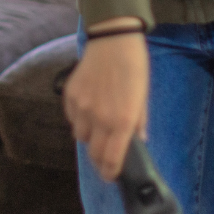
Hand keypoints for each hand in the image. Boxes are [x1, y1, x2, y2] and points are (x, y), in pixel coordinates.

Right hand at [65, 30, 148, 180]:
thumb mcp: (143, 97)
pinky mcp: (70, 96)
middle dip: (100, 160)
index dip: (111, 173)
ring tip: (99, 125)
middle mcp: (99, 118)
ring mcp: (82, 107)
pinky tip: (89, 108)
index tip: (112, 175)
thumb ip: (139, 122)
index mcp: (121, 121)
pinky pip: (72, 118)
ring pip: (81, 136)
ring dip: (90, 137)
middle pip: (93, 154)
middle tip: (107, 156)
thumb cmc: (134, 66)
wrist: (113, 39)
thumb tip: (139, 140)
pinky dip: (79, 119)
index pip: (111, 160)